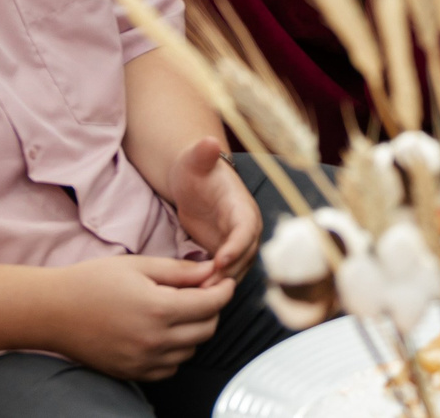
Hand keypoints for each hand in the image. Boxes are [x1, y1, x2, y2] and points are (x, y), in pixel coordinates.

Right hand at [46, 254, 236, 380]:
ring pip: (191, 350)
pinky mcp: (132, 373)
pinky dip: (175, 352)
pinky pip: (170, 368)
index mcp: (159, 309)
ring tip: (178, 311)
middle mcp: (154, 341)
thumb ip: (180, 271)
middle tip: (201, 293)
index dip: (224, 290)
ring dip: (194, 331)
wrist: (52, 311)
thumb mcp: (139, 265)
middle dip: (211, 309)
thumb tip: (212, 271)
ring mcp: (143, 361)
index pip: (212, 305)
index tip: (222, 281)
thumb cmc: (92, 282)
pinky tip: (163, 332)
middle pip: (207, 330)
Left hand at [167, 136, 259, 283]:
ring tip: (199, 297)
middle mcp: (246, 227)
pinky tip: (196, 296)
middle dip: (227, 273)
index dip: (237, 245)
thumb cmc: (194, 168)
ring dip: (221, 284)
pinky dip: (214, 285)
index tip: (220, 260)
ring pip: (236, 270)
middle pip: (244, 256)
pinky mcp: (225, 253)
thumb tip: (209, 141)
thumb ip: (202, 153)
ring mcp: (236, 242)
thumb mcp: (195, 159)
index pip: (246, 228)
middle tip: (205, 288)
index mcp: (242, 205)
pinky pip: (225, 274)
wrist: (193, 179)